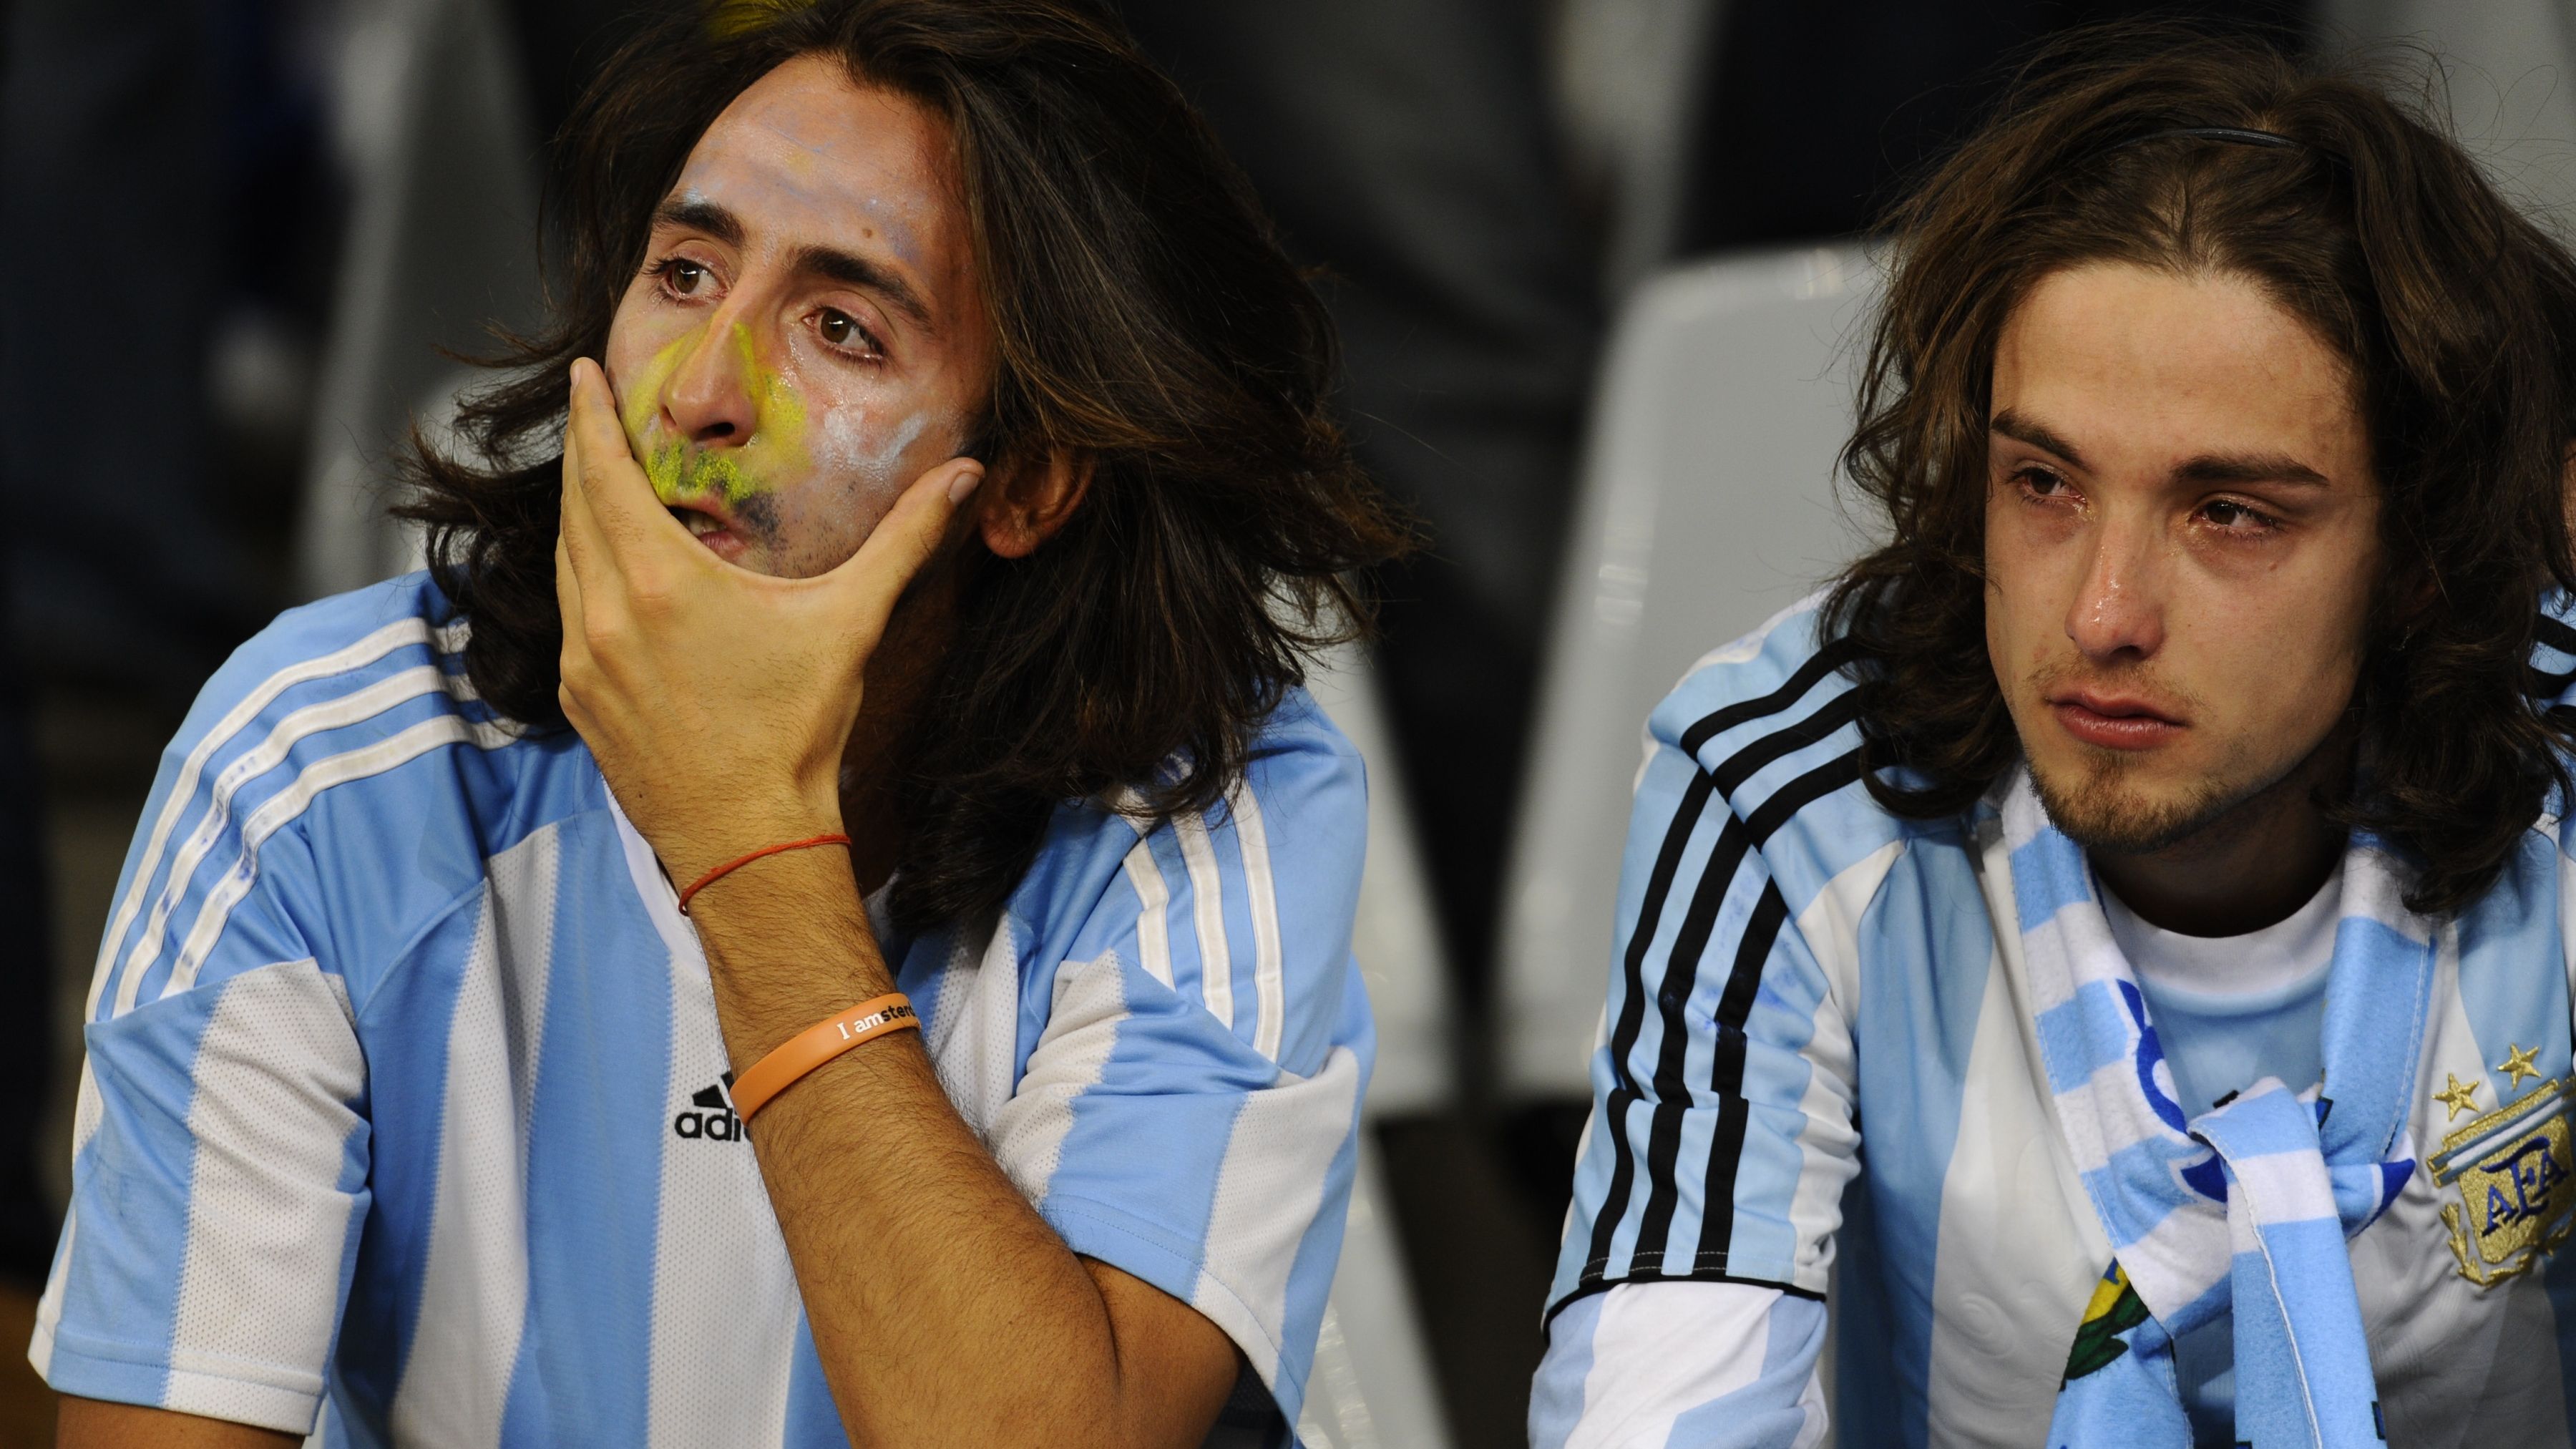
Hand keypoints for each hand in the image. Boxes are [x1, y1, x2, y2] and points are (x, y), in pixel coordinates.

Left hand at [553, 356, 983, 880]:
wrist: (750, 840)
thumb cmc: (797, 730)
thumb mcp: (852, 623)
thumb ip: (904, 541)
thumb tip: (962, 476)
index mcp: (659, 581)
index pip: (604, 472)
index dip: (590, 417)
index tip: (581, 375)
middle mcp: (605, 613)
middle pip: (574, 510)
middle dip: (582, 457)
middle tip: (589, 414)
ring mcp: (584, 661)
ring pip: (566, 565)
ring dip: (578, 519)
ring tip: (598, 489)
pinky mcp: (580, 702)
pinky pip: (571, 619)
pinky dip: (582, 581)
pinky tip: (607, 581)